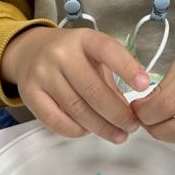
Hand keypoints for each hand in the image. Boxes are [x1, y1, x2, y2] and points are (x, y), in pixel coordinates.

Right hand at [1, 27, 149, 142]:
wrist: (29, 51)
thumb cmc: (71, 56)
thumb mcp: (93, 56)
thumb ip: (112, 80)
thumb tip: (132, 112)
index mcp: (84, 39)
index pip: (107, 50)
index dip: (127, 68)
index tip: (144, 86)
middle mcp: (62, 54)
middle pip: (94, 90)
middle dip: (118, 114)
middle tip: (133, 126)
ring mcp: (43, 74)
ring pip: (78, 109)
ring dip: (102, 127)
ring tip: (118, 134)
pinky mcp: (30, 94)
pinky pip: (57, 121)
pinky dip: (77, 131)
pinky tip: (89, 131)